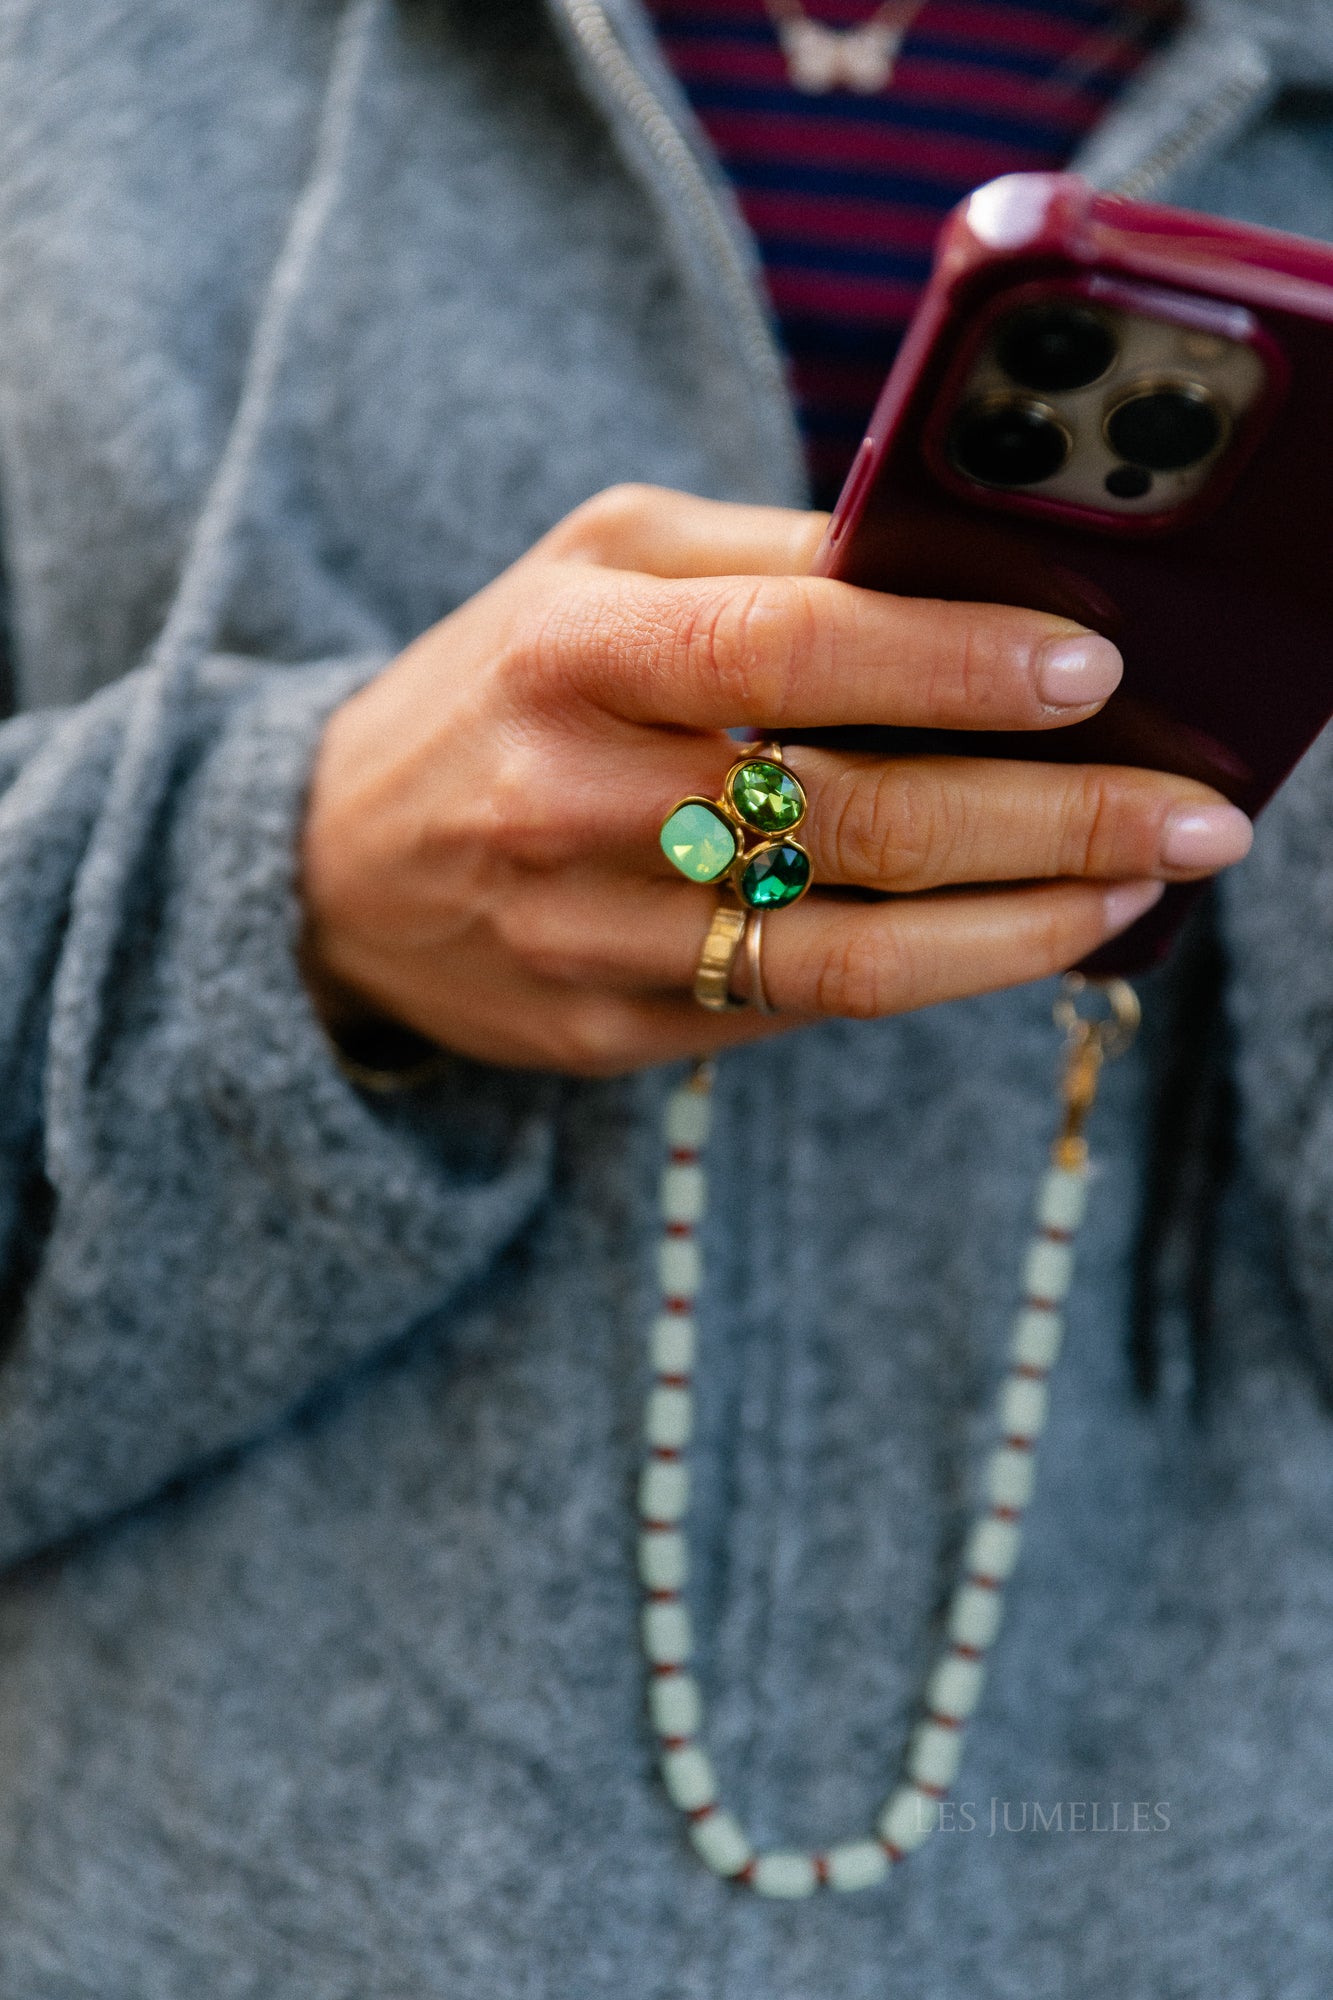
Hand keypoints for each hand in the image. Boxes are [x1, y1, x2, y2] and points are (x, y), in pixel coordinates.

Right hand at [298, 485, 1252, 1075]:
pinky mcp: (602, 1032)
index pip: (794, 647)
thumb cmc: (501, 681)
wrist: (333, 858)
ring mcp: (584, 935)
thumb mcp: (596, 565)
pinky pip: (793, 1013)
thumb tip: (967, 573)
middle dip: (1053, 818)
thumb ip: (769, 555)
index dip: (956, 663)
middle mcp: (572, 797)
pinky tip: (1016, 938)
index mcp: (573, 646)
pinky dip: (930, 976)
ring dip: (1021, 926)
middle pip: (851, 821)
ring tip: (1138, 889)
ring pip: (844, 956)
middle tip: (1196, 814)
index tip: (1095, 673)